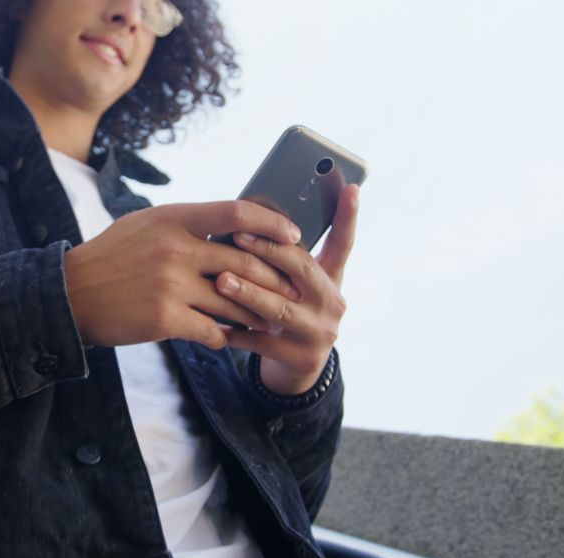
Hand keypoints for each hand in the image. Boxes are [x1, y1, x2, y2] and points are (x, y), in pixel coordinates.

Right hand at [65, 201, 302, 348]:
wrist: (70, 295)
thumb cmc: (112, 257)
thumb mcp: (147, 224)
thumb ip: (189, 224)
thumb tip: (235, 227)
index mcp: (174, 218)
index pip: (237, 214)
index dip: (272, 224)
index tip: (293, 235)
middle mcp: (175, 248)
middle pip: (245, 263)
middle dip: (274, 280)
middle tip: (291, 291)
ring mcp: (170, 285)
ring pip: (234, 302)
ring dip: (256, 314)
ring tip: (268, 319)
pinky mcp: (164, 319)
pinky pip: (212, 331)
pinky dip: (224, 337)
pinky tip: (226, 338)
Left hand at [216, 184, 359, 395]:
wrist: (297, 365)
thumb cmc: (289, 309)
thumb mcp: (298, 283)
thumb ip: (286, 256)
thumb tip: (253, 215)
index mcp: (332, 277)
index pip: (344, 241)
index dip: (349, 215)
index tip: (350, 187)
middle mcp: (332, 302)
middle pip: (302, 269)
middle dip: (268, 251)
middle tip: (238, 236)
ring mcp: (319, 332)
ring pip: (280, 309)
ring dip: (248, 293)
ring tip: (221, 280)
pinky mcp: (301, 358)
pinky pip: (262, 342)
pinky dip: (236, 332)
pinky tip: (214, 324)